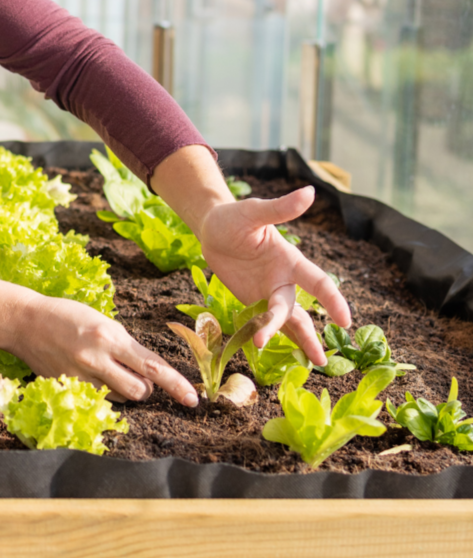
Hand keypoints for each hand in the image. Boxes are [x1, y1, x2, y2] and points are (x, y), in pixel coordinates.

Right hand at [6, 294, 198, 406]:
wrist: (25, 323)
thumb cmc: (67, 317)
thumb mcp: (102, 322)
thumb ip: (125, 346)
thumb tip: (148, 371)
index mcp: (109, 336)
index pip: (152, 366)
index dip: (176, 384)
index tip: (193, 398)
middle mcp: (97, 358)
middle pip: (140, 390)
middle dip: (146, 388)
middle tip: (137, 376)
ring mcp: (80, 376)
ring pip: (120, 398)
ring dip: (123, 389)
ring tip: (106, 369)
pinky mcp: (67, 388)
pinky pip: (98, 400)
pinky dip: (102, 392)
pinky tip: (88, 374)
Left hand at [199, 186, 350, 365]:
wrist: (212, 228)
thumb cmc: (236, 217)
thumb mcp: (255, 212)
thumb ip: (280, 208)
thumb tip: (310, 192)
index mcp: (290, 261)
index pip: (318, 283)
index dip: (333, 301)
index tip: (345, 321)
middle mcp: (283, 280)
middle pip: (298, 311)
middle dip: (309, 334)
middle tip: (321, 360)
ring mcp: (267, 293)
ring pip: (286, 322)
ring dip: (297, 341)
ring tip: (314, 364)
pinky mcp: (251, 302)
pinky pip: (264, 323)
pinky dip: (271, 338)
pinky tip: (280, 356)